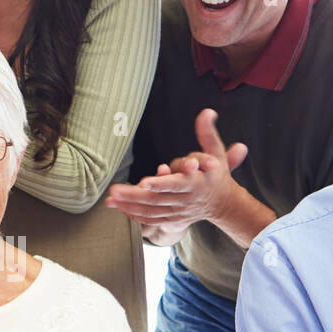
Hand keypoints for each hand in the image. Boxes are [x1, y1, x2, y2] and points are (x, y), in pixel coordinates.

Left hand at [105, 109, 247, 245]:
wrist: (223, 204)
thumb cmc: (216, 175)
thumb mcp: (216, 153)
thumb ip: (208, 134)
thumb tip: (207, 111)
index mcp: (195, 184)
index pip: (175, 184)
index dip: (160, 183)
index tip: (143, 182)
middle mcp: (184, 200)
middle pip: (156, 199)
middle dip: (133, 195)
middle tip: (113, 190)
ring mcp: (177, 212)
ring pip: (150, 211)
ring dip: (129, 206)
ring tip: (109, 200)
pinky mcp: (172, 220)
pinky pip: (151, 219)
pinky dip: (135, 216)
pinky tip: (120, 209)